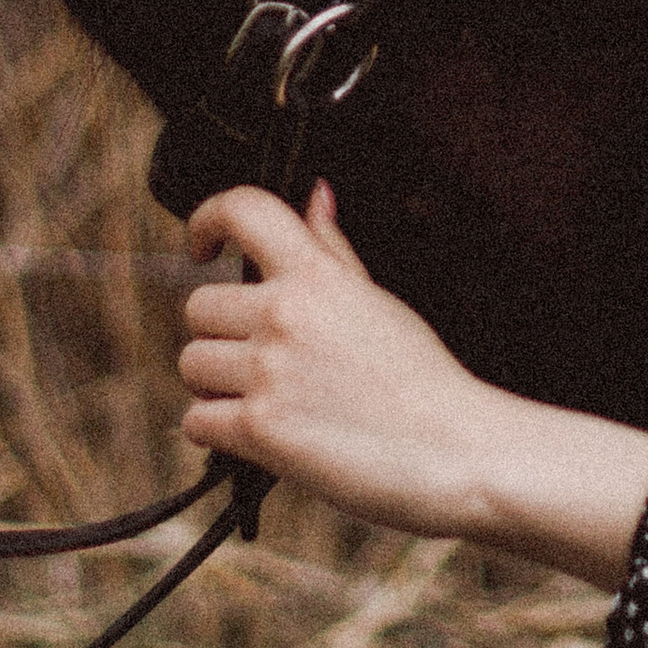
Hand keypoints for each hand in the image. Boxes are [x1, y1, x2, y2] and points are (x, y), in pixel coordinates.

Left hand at [178, 182, 647, 588]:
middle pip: (199, 306)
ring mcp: (269, 371)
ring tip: (265, 400)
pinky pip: (195, 420)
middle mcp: (286, 313)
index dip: (208, 217)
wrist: (455, 451)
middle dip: (220, 334)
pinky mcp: (260, 429)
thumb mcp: (378, 300)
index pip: (244, 209)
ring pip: (191, 364)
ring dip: (215, 386)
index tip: (203, 246)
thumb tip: (315, 196)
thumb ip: (334, 250)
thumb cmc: (422, 379)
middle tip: (258, 360)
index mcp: (319, 274)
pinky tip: (258, 435)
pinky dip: (216, 432)